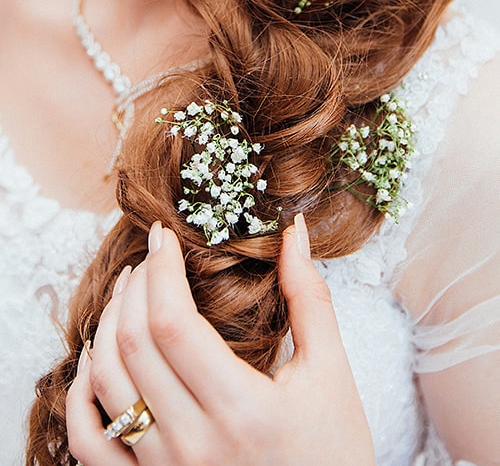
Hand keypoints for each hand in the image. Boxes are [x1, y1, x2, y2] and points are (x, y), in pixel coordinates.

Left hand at [67, 216, 375, 465]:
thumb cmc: (333, 453)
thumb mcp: (331, 374)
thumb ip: (310, 299)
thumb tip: (294, 232)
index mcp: (242, 410)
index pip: (173, 323)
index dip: (161, 270)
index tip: (164, 237)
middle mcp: (193, 444)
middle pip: (134, 344)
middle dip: (135, 286)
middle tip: (150, 257)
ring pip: (105, 382)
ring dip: (108, 324)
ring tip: (128, 292)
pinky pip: (89, 440)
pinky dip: (81, 393)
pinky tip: (98, 358)